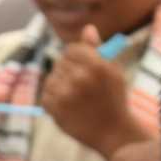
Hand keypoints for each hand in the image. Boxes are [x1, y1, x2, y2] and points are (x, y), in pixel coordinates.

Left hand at [43, 29, 145, 158]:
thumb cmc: (114, 99)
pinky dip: (53, 99)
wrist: (113, 132)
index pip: (72, 49)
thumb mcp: (112, 71)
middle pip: (60, 62)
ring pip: (51, 78)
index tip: (82, 67)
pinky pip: (45, 95)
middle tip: (81, 85)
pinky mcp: (55, 109)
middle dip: (68, 71)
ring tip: (75, 96)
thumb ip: (97, 49)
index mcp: (96, 65)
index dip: (76, 57)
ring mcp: (65, 94)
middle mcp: (80, 78)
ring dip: (60, 84)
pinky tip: (68, 105)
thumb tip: (87, 28)